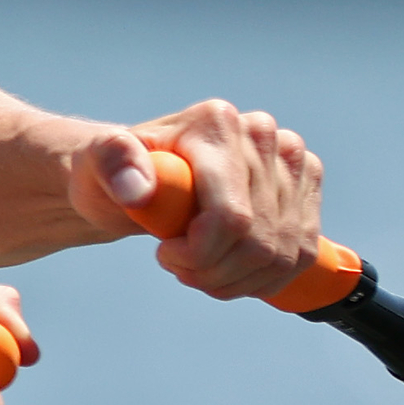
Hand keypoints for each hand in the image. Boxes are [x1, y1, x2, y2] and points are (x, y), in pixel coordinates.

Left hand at [69, 101, 325, 300]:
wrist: (141, 176)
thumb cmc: (115, 173)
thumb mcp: (97, 164)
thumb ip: (112, 165)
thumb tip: (138, 190)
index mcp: (218, 123)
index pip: (231, 217)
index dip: (199, 254)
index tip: (164, 253)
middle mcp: (264, 134)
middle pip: (257, 243)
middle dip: (212, 272)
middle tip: (178, 266)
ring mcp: (292, 161)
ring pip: (280, 256)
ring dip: (235, 281)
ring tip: (198, 271)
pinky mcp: (306, 189)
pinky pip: (298, 257)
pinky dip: (261, 280)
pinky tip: (228, 274)